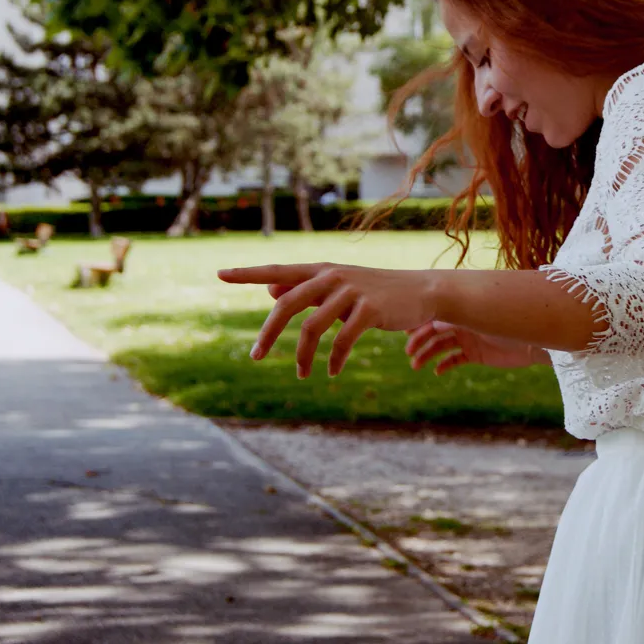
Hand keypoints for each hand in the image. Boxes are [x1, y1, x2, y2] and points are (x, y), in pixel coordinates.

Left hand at [217, 262, 436, 378]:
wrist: (423, 291)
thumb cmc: (377, 291)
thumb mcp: (339, 286)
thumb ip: (305, 288)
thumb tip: (270, 291)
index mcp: (321, 270)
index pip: (278, 270)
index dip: (248, 273)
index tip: (220, 274)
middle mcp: (332, 276)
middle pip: (287, 304)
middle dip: (268, 333)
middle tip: (255, 356)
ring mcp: (351, 291)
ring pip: (312, 327)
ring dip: (302, 355)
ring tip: (300, 374)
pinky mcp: (369, 309)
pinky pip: (342, 341)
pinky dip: (333, 360)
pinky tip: (330, 372)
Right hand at [404, 320, 541, 375]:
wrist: (533, 342)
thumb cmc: (511, 324)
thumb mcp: (484, 318)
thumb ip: (462, 314)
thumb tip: (436, 311)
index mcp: (463, 310)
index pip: (435, 315)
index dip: (419, 323)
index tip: (405, 332)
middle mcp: (464, 322)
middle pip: (435, 331)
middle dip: (420, 341)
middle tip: (409, 353)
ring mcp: (469, 338)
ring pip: (441, 347)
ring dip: (427, 355)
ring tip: (416, 366)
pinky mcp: (476, 354)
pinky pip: (455, 359)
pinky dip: (444, 365)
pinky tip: (437, 372)